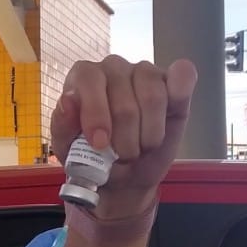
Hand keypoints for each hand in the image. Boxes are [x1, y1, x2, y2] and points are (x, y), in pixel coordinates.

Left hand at [50, 56, 196, 217]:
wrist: (123, 178)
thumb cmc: (92, 159)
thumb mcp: (68, 150)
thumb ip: (63, 125)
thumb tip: (68, 100)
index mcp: (83, 77)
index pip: (89, 80)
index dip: (96, 113)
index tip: (100, 144)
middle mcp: (113, 68)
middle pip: (124, 100)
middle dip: (125, 139)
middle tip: (122, 158)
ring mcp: (144, 71)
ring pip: (153, 96)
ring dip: (149, 134)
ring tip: (141, 148)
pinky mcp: (173, 80)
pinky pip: (183, 75)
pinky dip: (179, 94)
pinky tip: (170, 115)